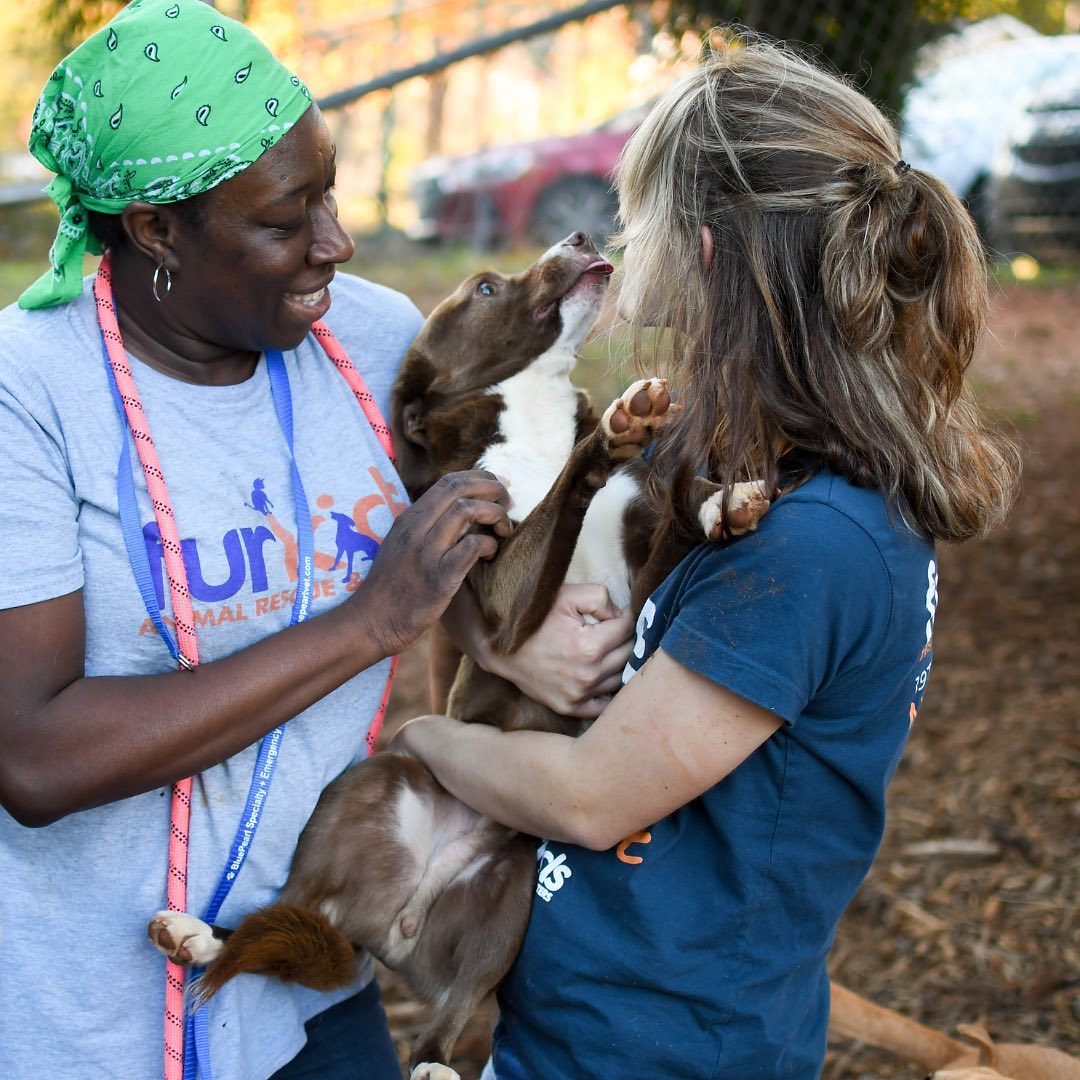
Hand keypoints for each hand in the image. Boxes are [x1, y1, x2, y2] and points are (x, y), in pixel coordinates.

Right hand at [353, 471, 511, 656]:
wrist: (370, 623)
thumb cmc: (391, 588)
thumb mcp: (402, 546)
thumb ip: (426, 526)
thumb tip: (461, 511)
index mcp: (408, 519)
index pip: (448, 482)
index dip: (479, 479)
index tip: (497, 489)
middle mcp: (416, 529)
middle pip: (460, 489)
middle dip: (493, 489)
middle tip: (508, 504)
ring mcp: (426, 552)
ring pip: (467, 510)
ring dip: (495, 515)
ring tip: (502, 531)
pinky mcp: (439, 578)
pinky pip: (472, 545)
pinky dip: (489, 544)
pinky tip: (489, 555)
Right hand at [486, 583, 634, 717]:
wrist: (501, 647)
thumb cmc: (534, 619)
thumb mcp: (566, 596)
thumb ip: (600, 597)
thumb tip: (621, 614)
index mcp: (589, 647)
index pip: (627, 628)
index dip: (624, 615)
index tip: (615, 613)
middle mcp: (588, 675)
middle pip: (628, 653)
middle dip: (625, 637)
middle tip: (613, 628)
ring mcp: (579, 695)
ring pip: (621, 677)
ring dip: (619, 662)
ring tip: (608, 648)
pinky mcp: (570, 707)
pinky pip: (604, 705)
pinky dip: (609, 691)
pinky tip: (603, 675)